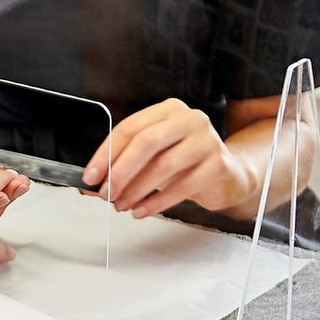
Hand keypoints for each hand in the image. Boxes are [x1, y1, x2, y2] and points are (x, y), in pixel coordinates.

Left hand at [82, 98, 254, 219]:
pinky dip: (157, 202)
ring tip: (121, 204)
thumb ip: (127, 162)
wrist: (228, 175)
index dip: (106, 153)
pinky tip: (142, 210)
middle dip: (120, 171)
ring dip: (136, 190)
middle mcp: (189, 119)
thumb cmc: (185, 162)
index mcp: (168, 110)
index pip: (130, 128)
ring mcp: (206, 140)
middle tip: (105, 192)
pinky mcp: (218, 165)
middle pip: (146, 143)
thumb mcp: (155, 154)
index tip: (91, 175)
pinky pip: (182, 187)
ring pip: (163, 166)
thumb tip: (93, 180)